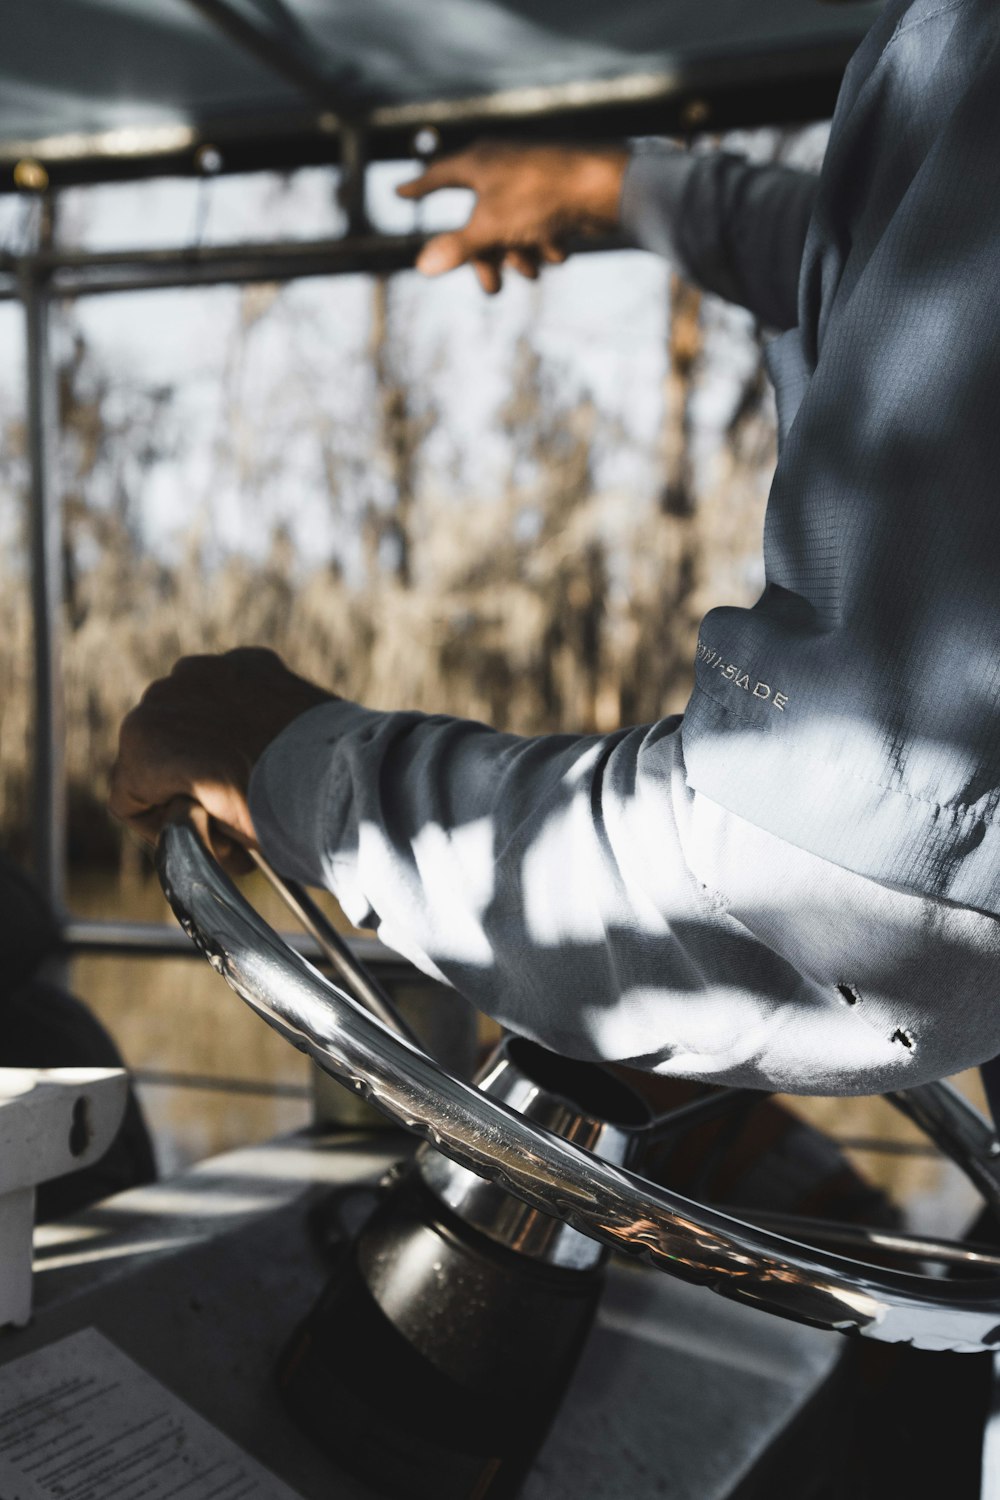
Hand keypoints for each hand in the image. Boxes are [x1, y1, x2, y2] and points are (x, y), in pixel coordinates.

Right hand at [109, 648, 335, 869]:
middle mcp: (164, 695)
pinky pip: (230, 690)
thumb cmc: (273, 815)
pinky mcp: (250, 662)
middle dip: (184, 781)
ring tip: (249, 774)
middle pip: (157, 751)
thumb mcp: (212, 835)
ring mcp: (208, 670)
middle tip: (226, 812)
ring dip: (208, 740)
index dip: (159, 827)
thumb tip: (192, 814)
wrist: (341, 780)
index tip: (196, 838)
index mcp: (143, 742)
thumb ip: (184, 820)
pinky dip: (243, 713)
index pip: (128, 795)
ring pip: (189, 713)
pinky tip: (269, 742)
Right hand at [397, 141, 627, 293]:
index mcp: (479, 162)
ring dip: (520, 255)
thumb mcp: (490, 228)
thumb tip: (423, 267)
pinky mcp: (555, 196)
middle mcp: (502, 167)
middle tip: (493, 289)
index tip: (399, 192)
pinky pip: (538, 228)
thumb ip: (456, 248)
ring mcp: (529, 182)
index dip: (419, 188)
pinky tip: (559, 246)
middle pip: (478, 222)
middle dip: (486, 258)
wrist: (602, 187)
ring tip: (534, 265)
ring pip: (510, 230)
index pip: (438, 176)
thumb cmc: (540, 198)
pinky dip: (545, 243)